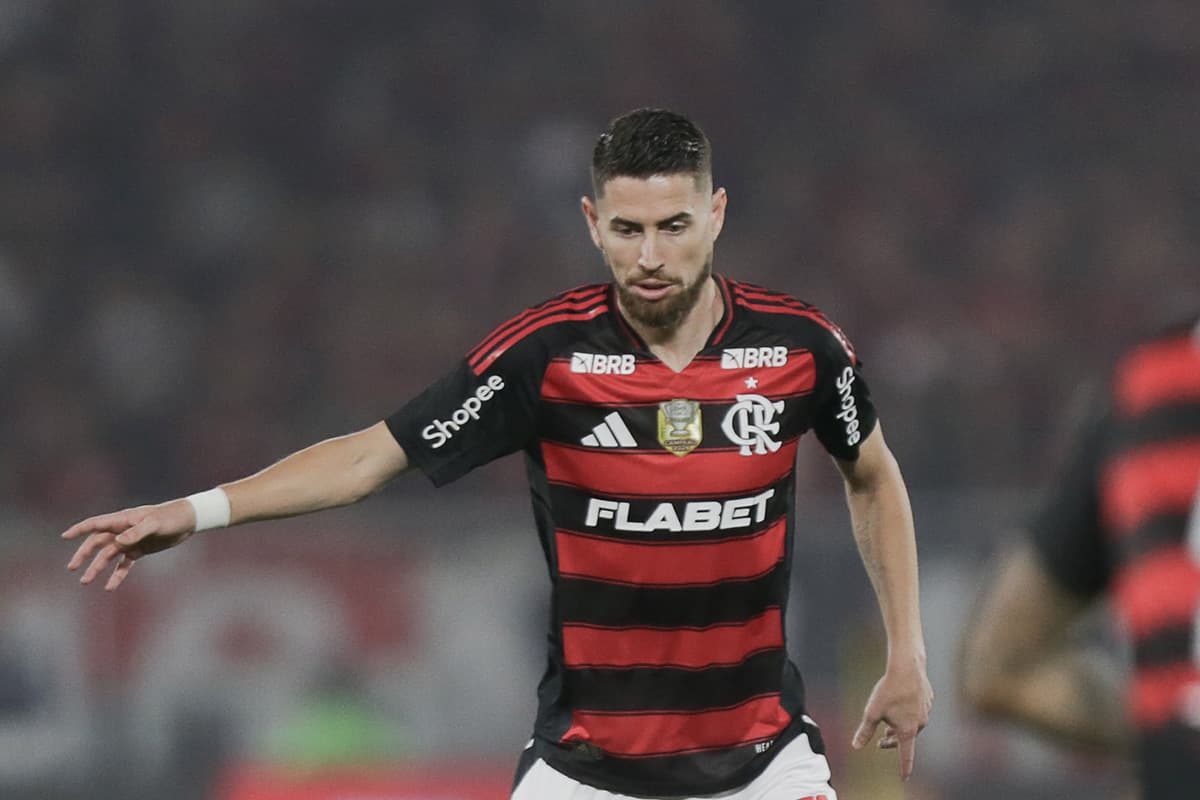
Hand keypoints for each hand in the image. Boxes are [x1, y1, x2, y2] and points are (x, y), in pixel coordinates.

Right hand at [63, 499, 197, 589]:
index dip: (80, 529)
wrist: (186, 521)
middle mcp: (123, 531)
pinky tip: (109, 587)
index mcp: (123, 520)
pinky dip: (117, 575)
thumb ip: (136, 532)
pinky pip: (124, 564)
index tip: (65, 536)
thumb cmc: (170, 517)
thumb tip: (118, 542)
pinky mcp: (139, 550)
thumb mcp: (154, 524)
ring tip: (85, 581)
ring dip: (96, 567)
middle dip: (84, 554)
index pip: (96, 524)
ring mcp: (130, 541)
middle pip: (97, 543)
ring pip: (108, 556)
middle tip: (72, 567)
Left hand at [852, 658, 933, 779]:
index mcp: (907, 731)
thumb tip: (856, 746)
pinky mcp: (928, 700)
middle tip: (881, 742)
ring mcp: (926, 712)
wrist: (907, 667)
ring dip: (900, 727)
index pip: (906, 755)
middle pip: (906, 738)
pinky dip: (907, 712)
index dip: (904, 767)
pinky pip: (917, 711)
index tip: (904, 777)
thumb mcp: (872, 712)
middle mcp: (920, 724)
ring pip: (912, 724)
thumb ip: (865, 731)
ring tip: (889, 725)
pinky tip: (901, 704)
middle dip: (892, 741)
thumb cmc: (888, 690)